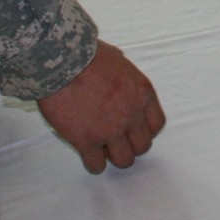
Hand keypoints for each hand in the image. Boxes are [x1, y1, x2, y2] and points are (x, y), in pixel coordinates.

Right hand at [37, 40, 165, 173]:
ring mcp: (110, 130)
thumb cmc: (87, 54)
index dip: (145, 130)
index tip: (134, 130)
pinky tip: (88, 155)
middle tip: (117, 141)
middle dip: (131, 145)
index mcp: (142, 93)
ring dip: (115, 157)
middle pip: (143, 146)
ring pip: (124, 160)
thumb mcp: (119, 59)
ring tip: (104, 150)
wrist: (63, 61)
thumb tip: (120, 79)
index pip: (156, 124)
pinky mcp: (87, 141)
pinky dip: (94, 164)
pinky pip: (97, 165)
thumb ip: (125, 77)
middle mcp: (132, 114)